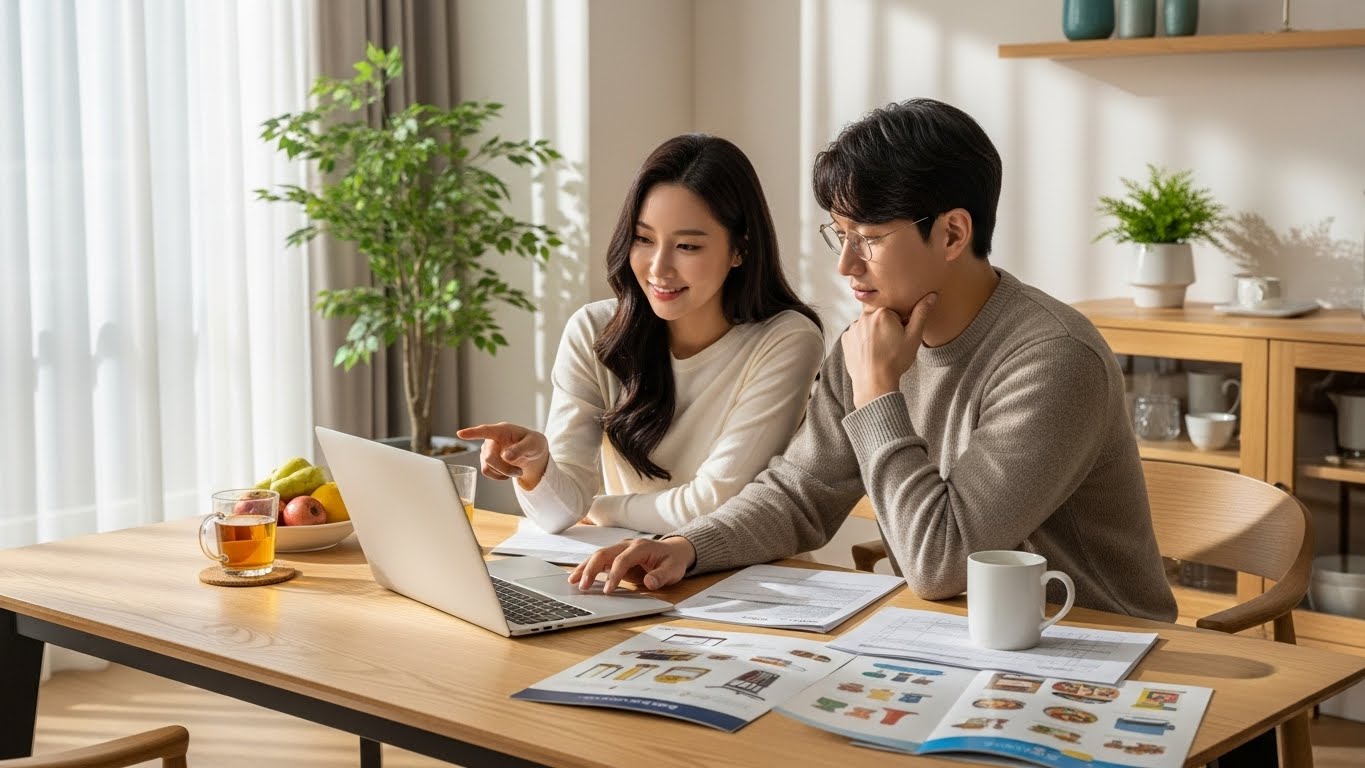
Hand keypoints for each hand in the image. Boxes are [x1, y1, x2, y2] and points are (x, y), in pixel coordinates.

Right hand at [454, 422, 550, 489]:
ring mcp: (487, 450)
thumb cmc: (533, 444)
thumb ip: (521, 449)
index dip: (472, 433)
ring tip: (518, 470)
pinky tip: (509, 472)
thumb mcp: (534, 444)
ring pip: (487, 467)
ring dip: (503, 473)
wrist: (533, 453)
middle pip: (489, 457)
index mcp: (503, 430)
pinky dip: (500, 476)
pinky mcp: (487, 461)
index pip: (485, 431)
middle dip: (505, 468)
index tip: (460, 434)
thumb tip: (506, 456)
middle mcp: (491, 439)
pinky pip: (488, 472)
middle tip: (519, 472)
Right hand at [568, 537, 695, 593]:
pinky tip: (578, 577)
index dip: (614, 575)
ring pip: (597, 555)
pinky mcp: (615, 556)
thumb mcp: (673, 570)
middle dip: (591, 569)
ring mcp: (619, 549)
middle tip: (583, 586)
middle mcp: (626, 545)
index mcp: (640, 547)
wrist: (674, 551)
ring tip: (572, 581)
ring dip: (584, 568)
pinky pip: (599, 561)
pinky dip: (588, 568)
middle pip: (604, 553)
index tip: (608, 591)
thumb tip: (650, 583)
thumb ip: (661, 576)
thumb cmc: (672, 560)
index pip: (622, 559)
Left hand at [841, 293, 936, 407]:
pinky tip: (869, 353)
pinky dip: (862, 341)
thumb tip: (931, 295)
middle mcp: (864, 317)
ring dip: (873, 333)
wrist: (874, 383)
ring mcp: (853, 328)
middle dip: (886, 327)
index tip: (900, 337)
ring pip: (867, 325)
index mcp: (882, 313)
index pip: (895, 312)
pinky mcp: (845, 339)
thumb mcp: (913, 337)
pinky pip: (857, 335)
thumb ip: (921, 314)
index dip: (900, 324)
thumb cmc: (896, 361)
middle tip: (890, 345)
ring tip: (880, 350)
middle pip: (879, 317)